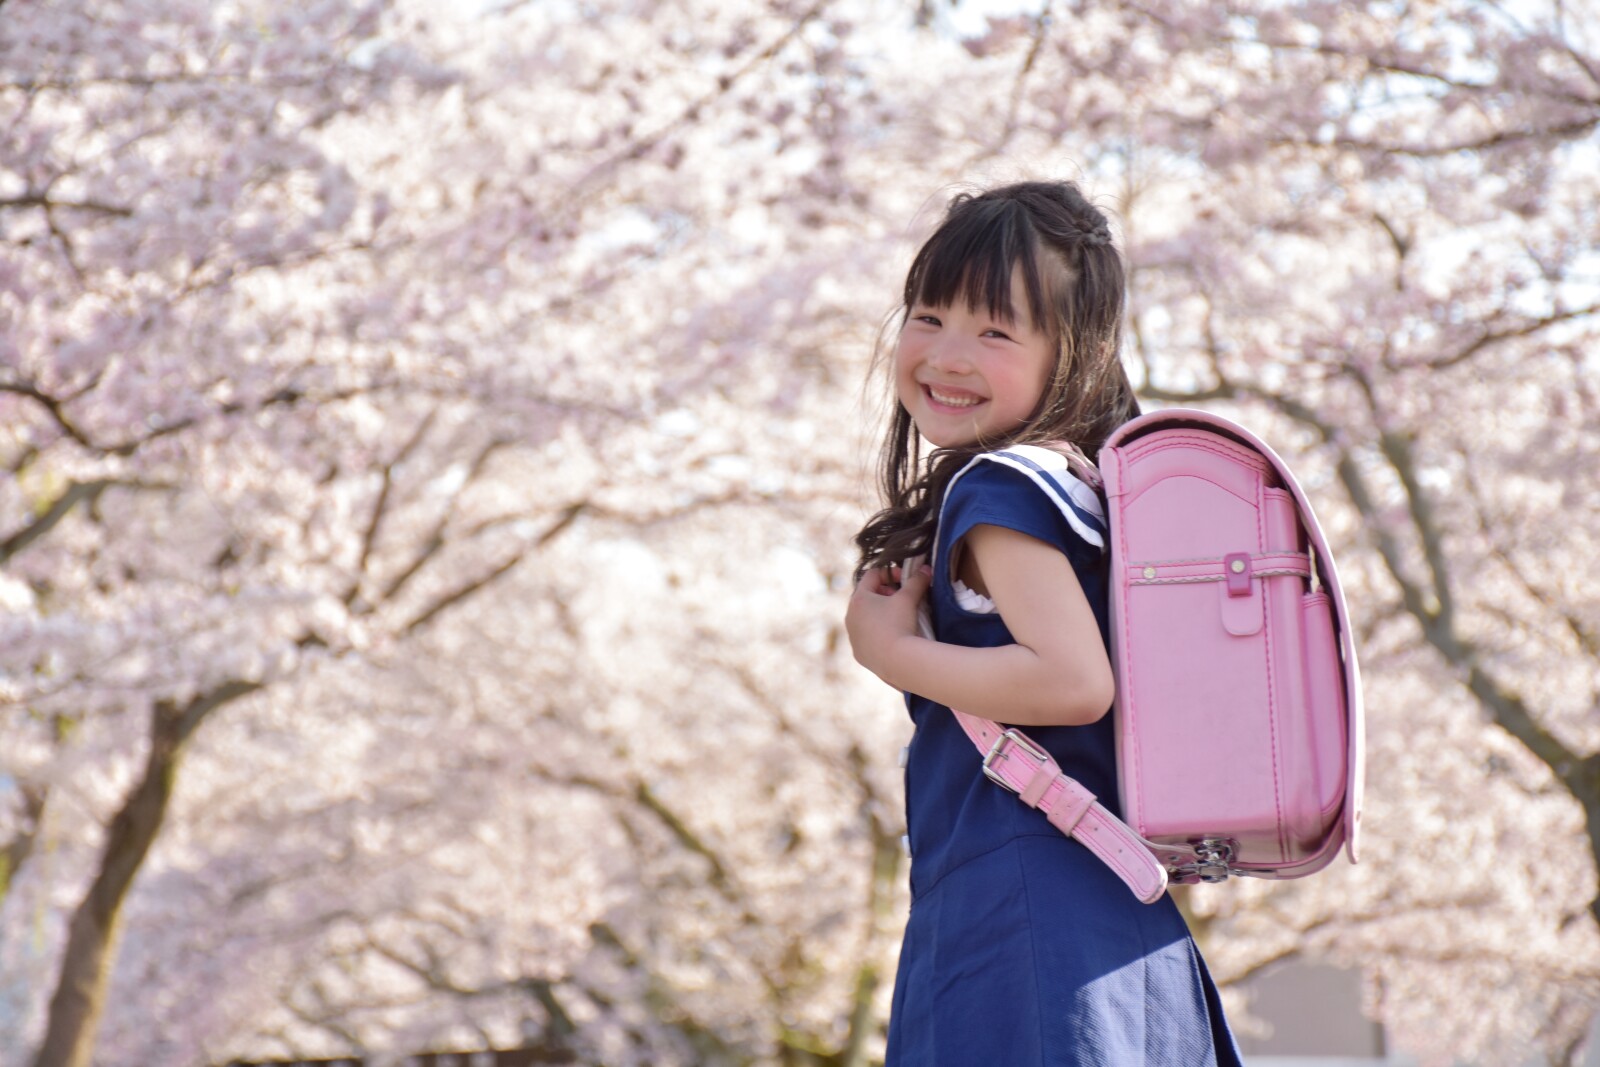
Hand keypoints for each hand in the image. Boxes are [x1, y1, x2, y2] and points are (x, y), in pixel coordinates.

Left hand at [845, 556, 932, 687]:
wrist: (896, 661)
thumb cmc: (900, 624)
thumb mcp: (909, 599)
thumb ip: (917, 581)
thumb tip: (926, 569)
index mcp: (858, 599)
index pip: (872, 575)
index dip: (890, 573)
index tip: (905, 580)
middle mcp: (850, 616)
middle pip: (866, 596)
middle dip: (885, 594)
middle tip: (902, 599)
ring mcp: (852, 636)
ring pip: (865, 618)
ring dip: (880, 614)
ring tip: (899, 618)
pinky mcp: (858, 652)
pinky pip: (866, 638)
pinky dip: (878, 633)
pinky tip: (893, 638)